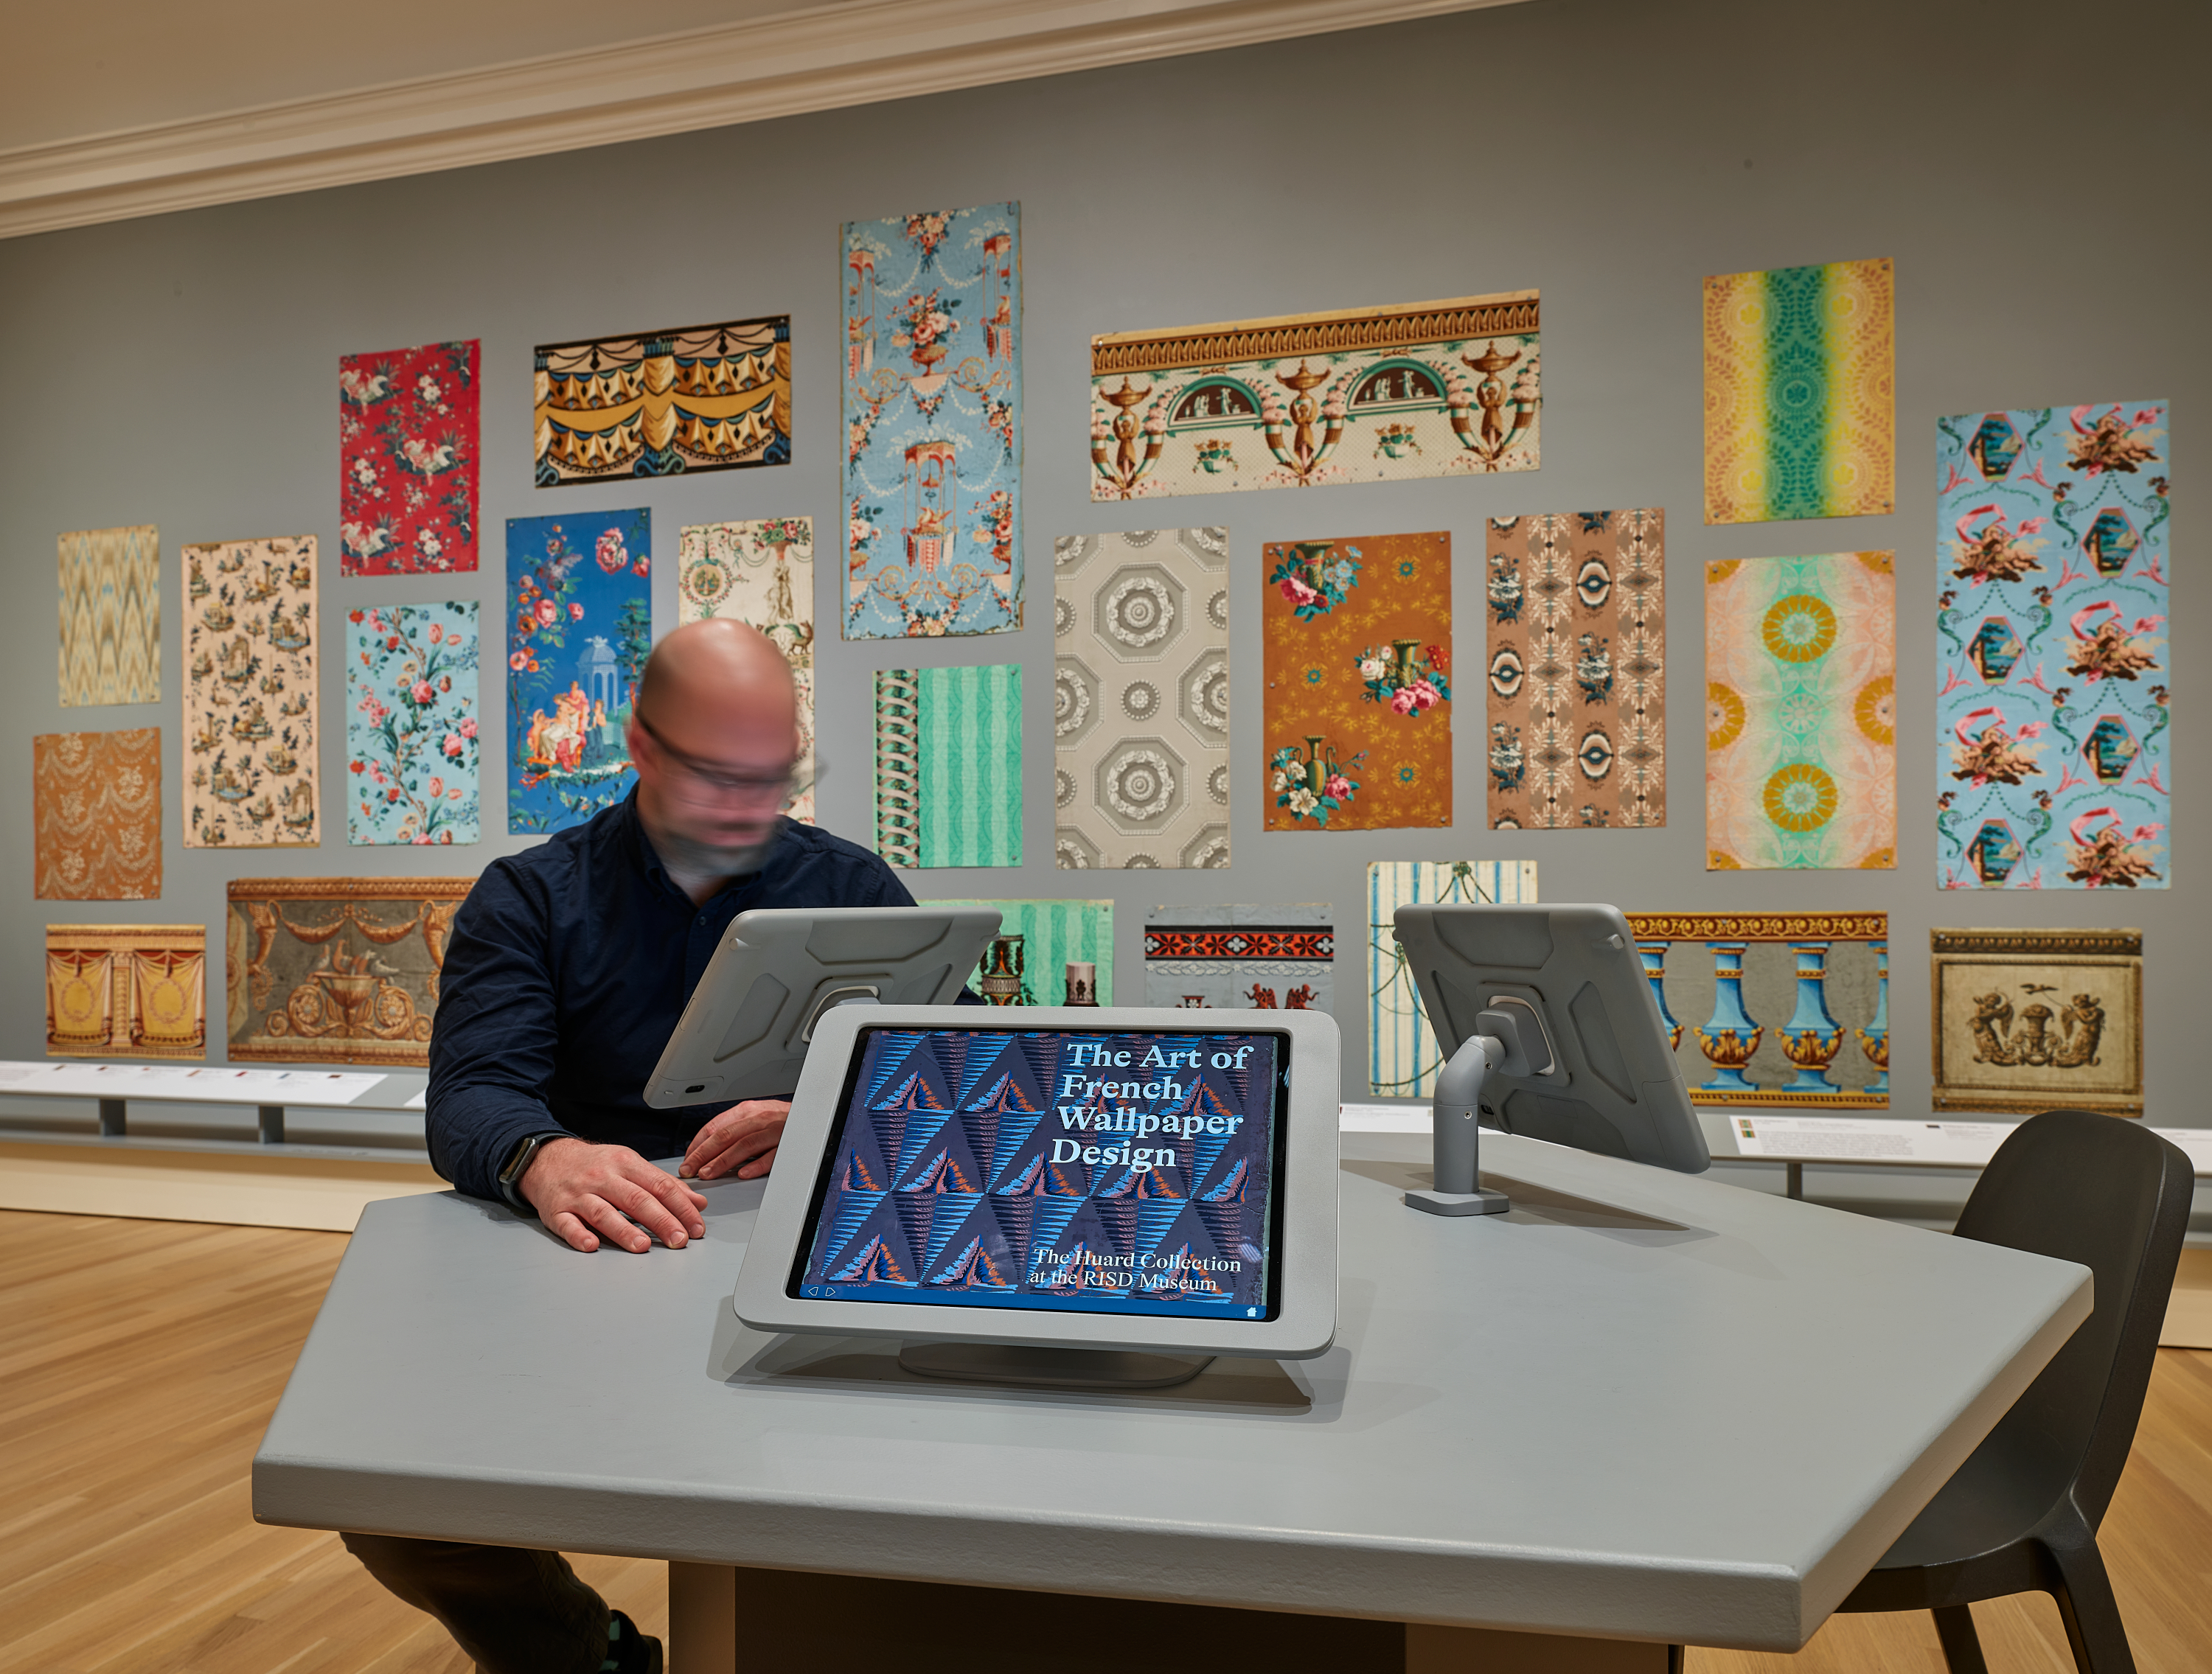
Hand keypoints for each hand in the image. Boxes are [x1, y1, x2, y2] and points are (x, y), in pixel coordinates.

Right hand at [521, 1138, 706, 1253]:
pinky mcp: (557, 1210)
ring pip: (602, 1212)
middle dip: (661, 1220)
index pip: (659, 1186)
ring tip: (642, 1245)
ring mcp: (578, 1194)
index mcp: (625, 1163)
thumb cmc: (596, 1165)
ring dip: (623, 1230)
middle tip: (679, 1239)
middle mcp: (602, 1177)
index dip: (681, 1207)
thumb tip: (697, 1204)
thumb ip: (663, 1184)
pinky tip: (591, 1245)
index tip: (696, 1226)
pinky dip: (579, 1235)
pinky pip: (567, 1224)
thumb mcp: (631, 1164)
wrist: (549, 1159)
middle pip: (636, 1199)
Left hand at [680, 1099, 790, 1181]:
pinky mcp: (789, 1143)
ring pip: (744, 1145)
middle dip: (703, 1154)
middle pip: (725, 1136)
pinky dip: (756, 1165)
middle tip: (690, 1169)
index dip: (698, 1143)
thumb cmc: (782, 1120)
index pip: (716, 1126)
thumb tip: (707, 1146)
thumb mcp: (756, 1117)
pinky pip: (771, 1155)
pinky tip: (743, 1174)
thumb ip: (735, 1129)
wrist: (813, 1114)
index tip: (688, 1159)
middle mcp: (759, 1118)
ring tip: (708, 1174)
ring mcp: (774, 1131)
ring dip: (723, 1161)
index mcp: (747, 1111)